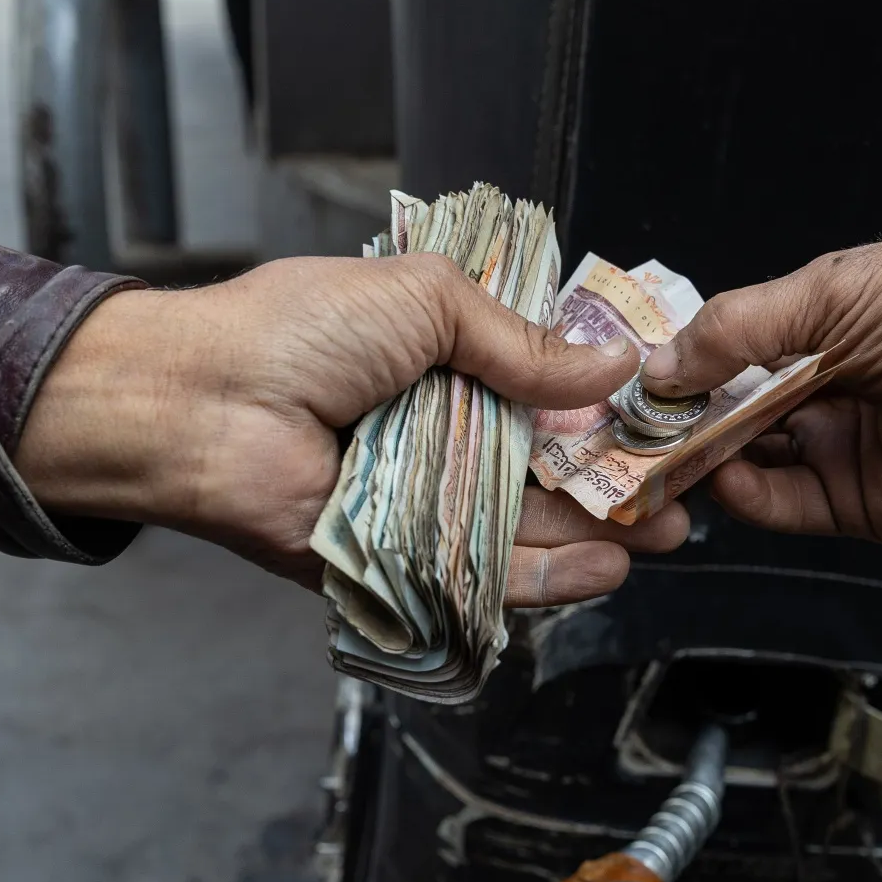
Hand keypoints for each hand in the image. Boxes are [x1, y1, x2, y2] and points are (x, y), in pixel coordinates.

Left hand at [17, 255, 688, 603]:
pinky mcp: (400, 566)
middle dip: (616, 487)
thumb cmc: (297, 333)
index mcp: (441, 368)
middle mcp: (438, 439)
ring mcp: (421, 507)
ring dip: (595, 536)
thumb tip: (613, 367)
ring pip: (525, 532)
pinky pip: (480, 580)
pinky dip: (544, 579)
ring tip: (659, 533)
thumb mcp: (425, 302)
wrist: (202, 405)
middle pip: (546, 474)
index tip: (662, 426)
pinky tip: (601, 567)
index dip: (603, 417)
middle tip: (679, 494)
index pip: (541, 398)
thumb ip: (522, 344)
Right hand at [640, 234, 881, 543]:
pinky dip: (746, 495)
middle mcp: (821, 388)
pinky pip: (783, 504)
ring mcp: (834, 446)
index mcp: (820, 326)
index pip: (732, 349)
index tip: (630, 377)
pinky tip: (721, 478)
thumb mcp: (831, 293)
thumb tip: (660, 365)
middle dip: (682, 418)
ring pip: (746, 460)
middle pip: (730, 410)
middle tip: (629, 427)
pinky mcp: (850, 502)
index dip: (684, 363)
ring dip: (703, 458)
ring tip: (659, 456)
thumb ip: (739, 327)